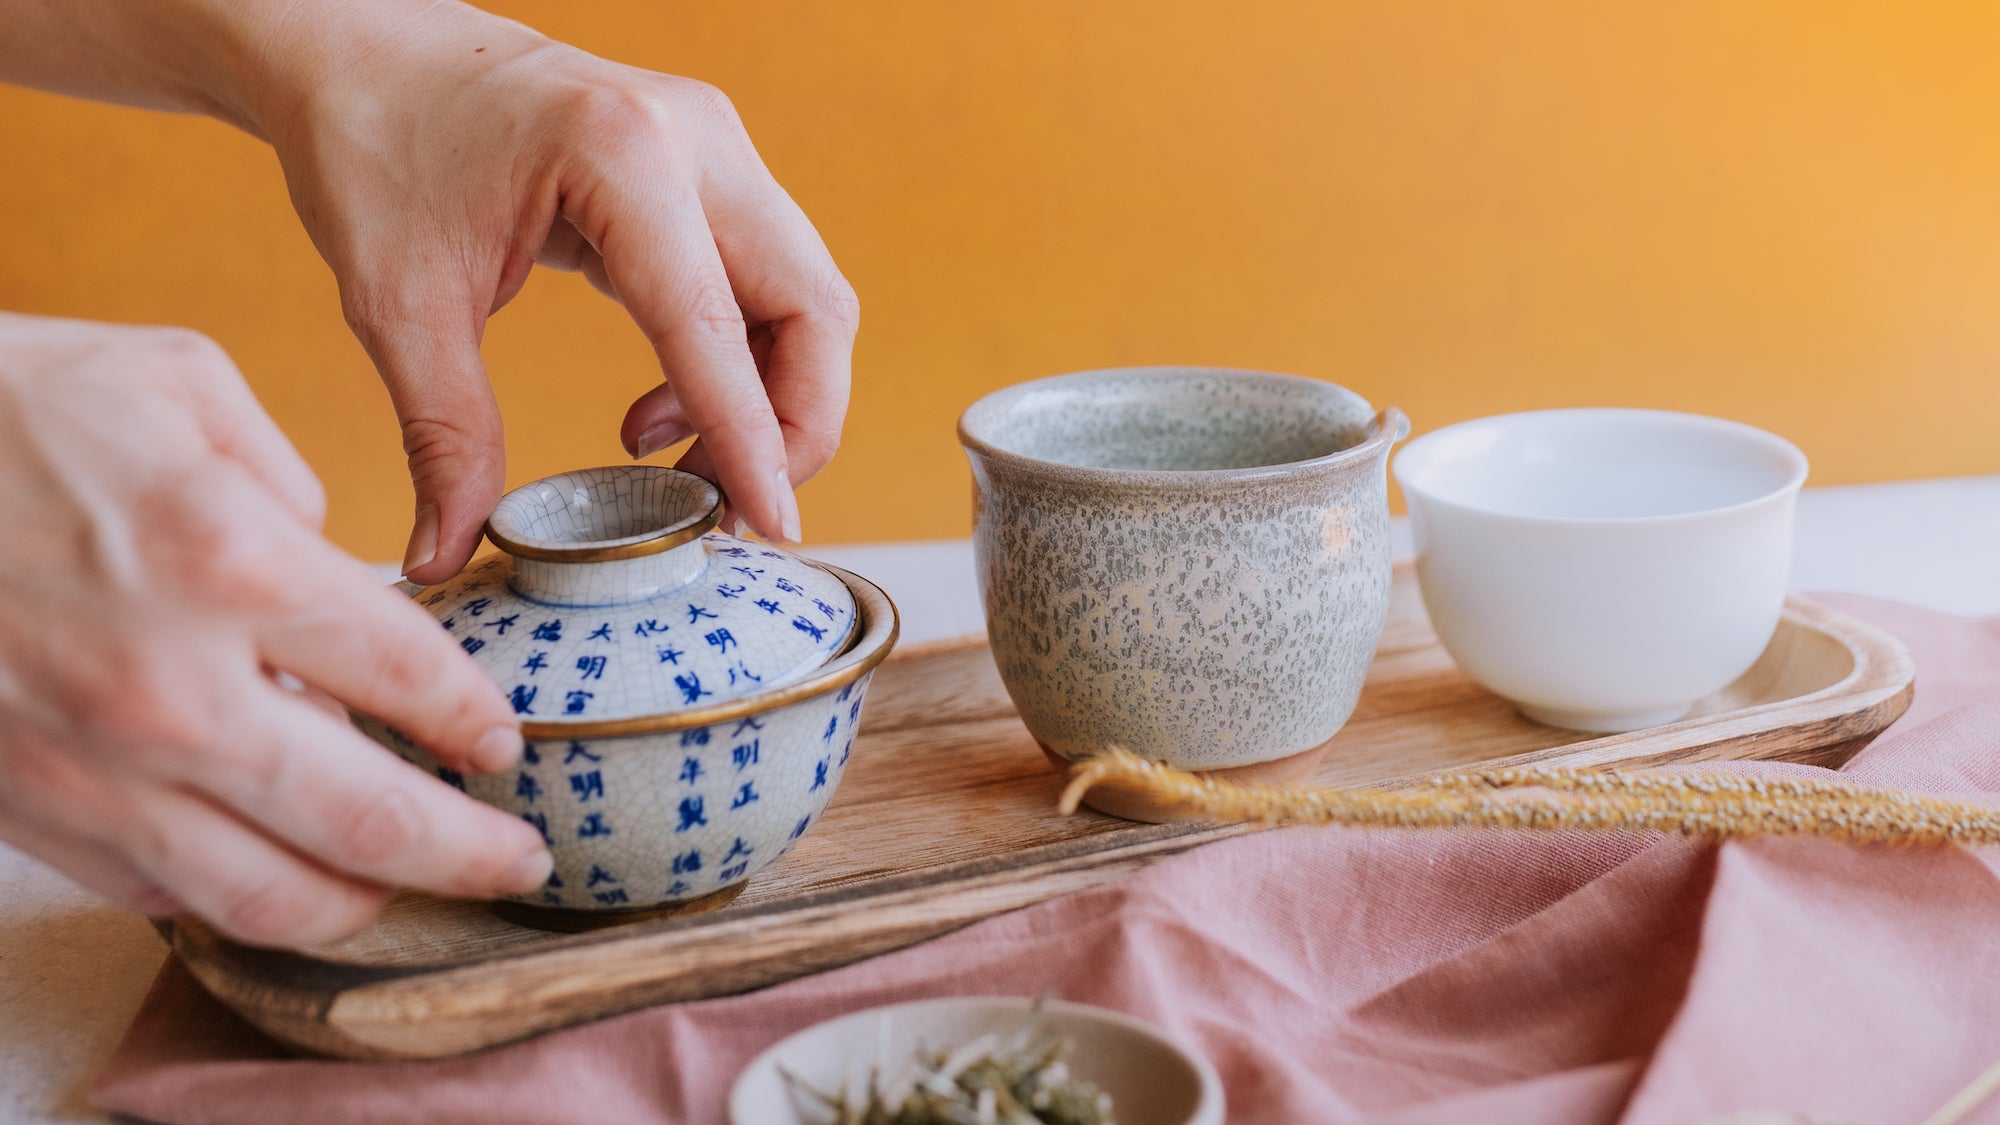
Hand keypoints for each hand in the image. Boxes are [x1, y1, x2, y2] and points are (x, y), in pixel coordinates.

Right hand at [0, 313, 549, 946]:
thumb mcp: (174, 381)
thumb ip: (287, 475)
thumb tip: (338, 560)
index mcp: (230, 561)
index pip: (412, 678)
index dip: (479, 724)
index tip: (505, 744)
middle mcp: (175, 688)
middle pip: (371, 821)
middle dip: (469, 853)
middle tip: (518, 861)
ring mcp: (99, 769)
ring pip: (272, 895)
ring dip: (367, 905)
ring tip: (416, 889)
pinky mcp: (35, 812)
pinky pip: (166, 894)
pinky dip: (239, 898)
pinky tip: (281, 872)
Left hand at [256, 1, 858, 581]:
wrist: (363, 47)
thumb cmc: (375, 145)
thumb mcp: (398, 304)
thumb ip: (442, 435)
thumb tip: (443, 554)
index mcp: (621, 156)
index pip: (716, 325)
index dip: (754, 439)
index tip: (773, 526)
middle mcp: (695, 140)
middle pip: (814, 306)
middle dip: (794, 424)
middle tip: (725, 506)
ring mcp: (714, 147)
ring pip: (807, 296)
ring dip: (771, 398)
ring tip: (676, 464)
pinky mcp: (709, 168)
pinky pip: (767, 282)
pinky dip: (739, 362)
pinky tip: (659, 410)